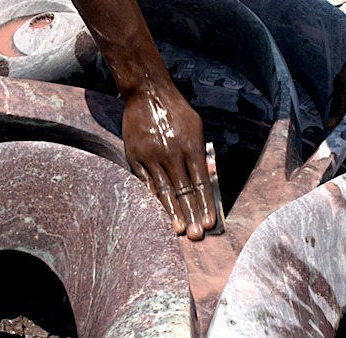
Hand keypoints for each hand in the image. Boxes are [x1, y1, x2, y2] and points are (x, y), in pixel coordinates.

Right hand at [122, 83, 215, 239]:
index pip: (201, 184)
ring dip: (173, 213)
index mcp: (191, 147)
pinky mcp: (135, 157)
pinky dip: (154, 200)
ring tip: (179, 230)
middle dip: (191, 215)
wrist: (148, 94)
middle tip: (196, 236)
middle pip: (184, 191)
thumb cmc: (176, 112)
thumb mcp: (196, 128)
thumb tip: (206, 181)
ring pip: (164, 191)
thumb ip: (201, 155)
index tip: (210, 224)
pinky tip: (159, 214)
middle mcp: (172, 154)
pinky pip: (146, 184)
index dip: (206, 205)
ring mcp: (152, 156)